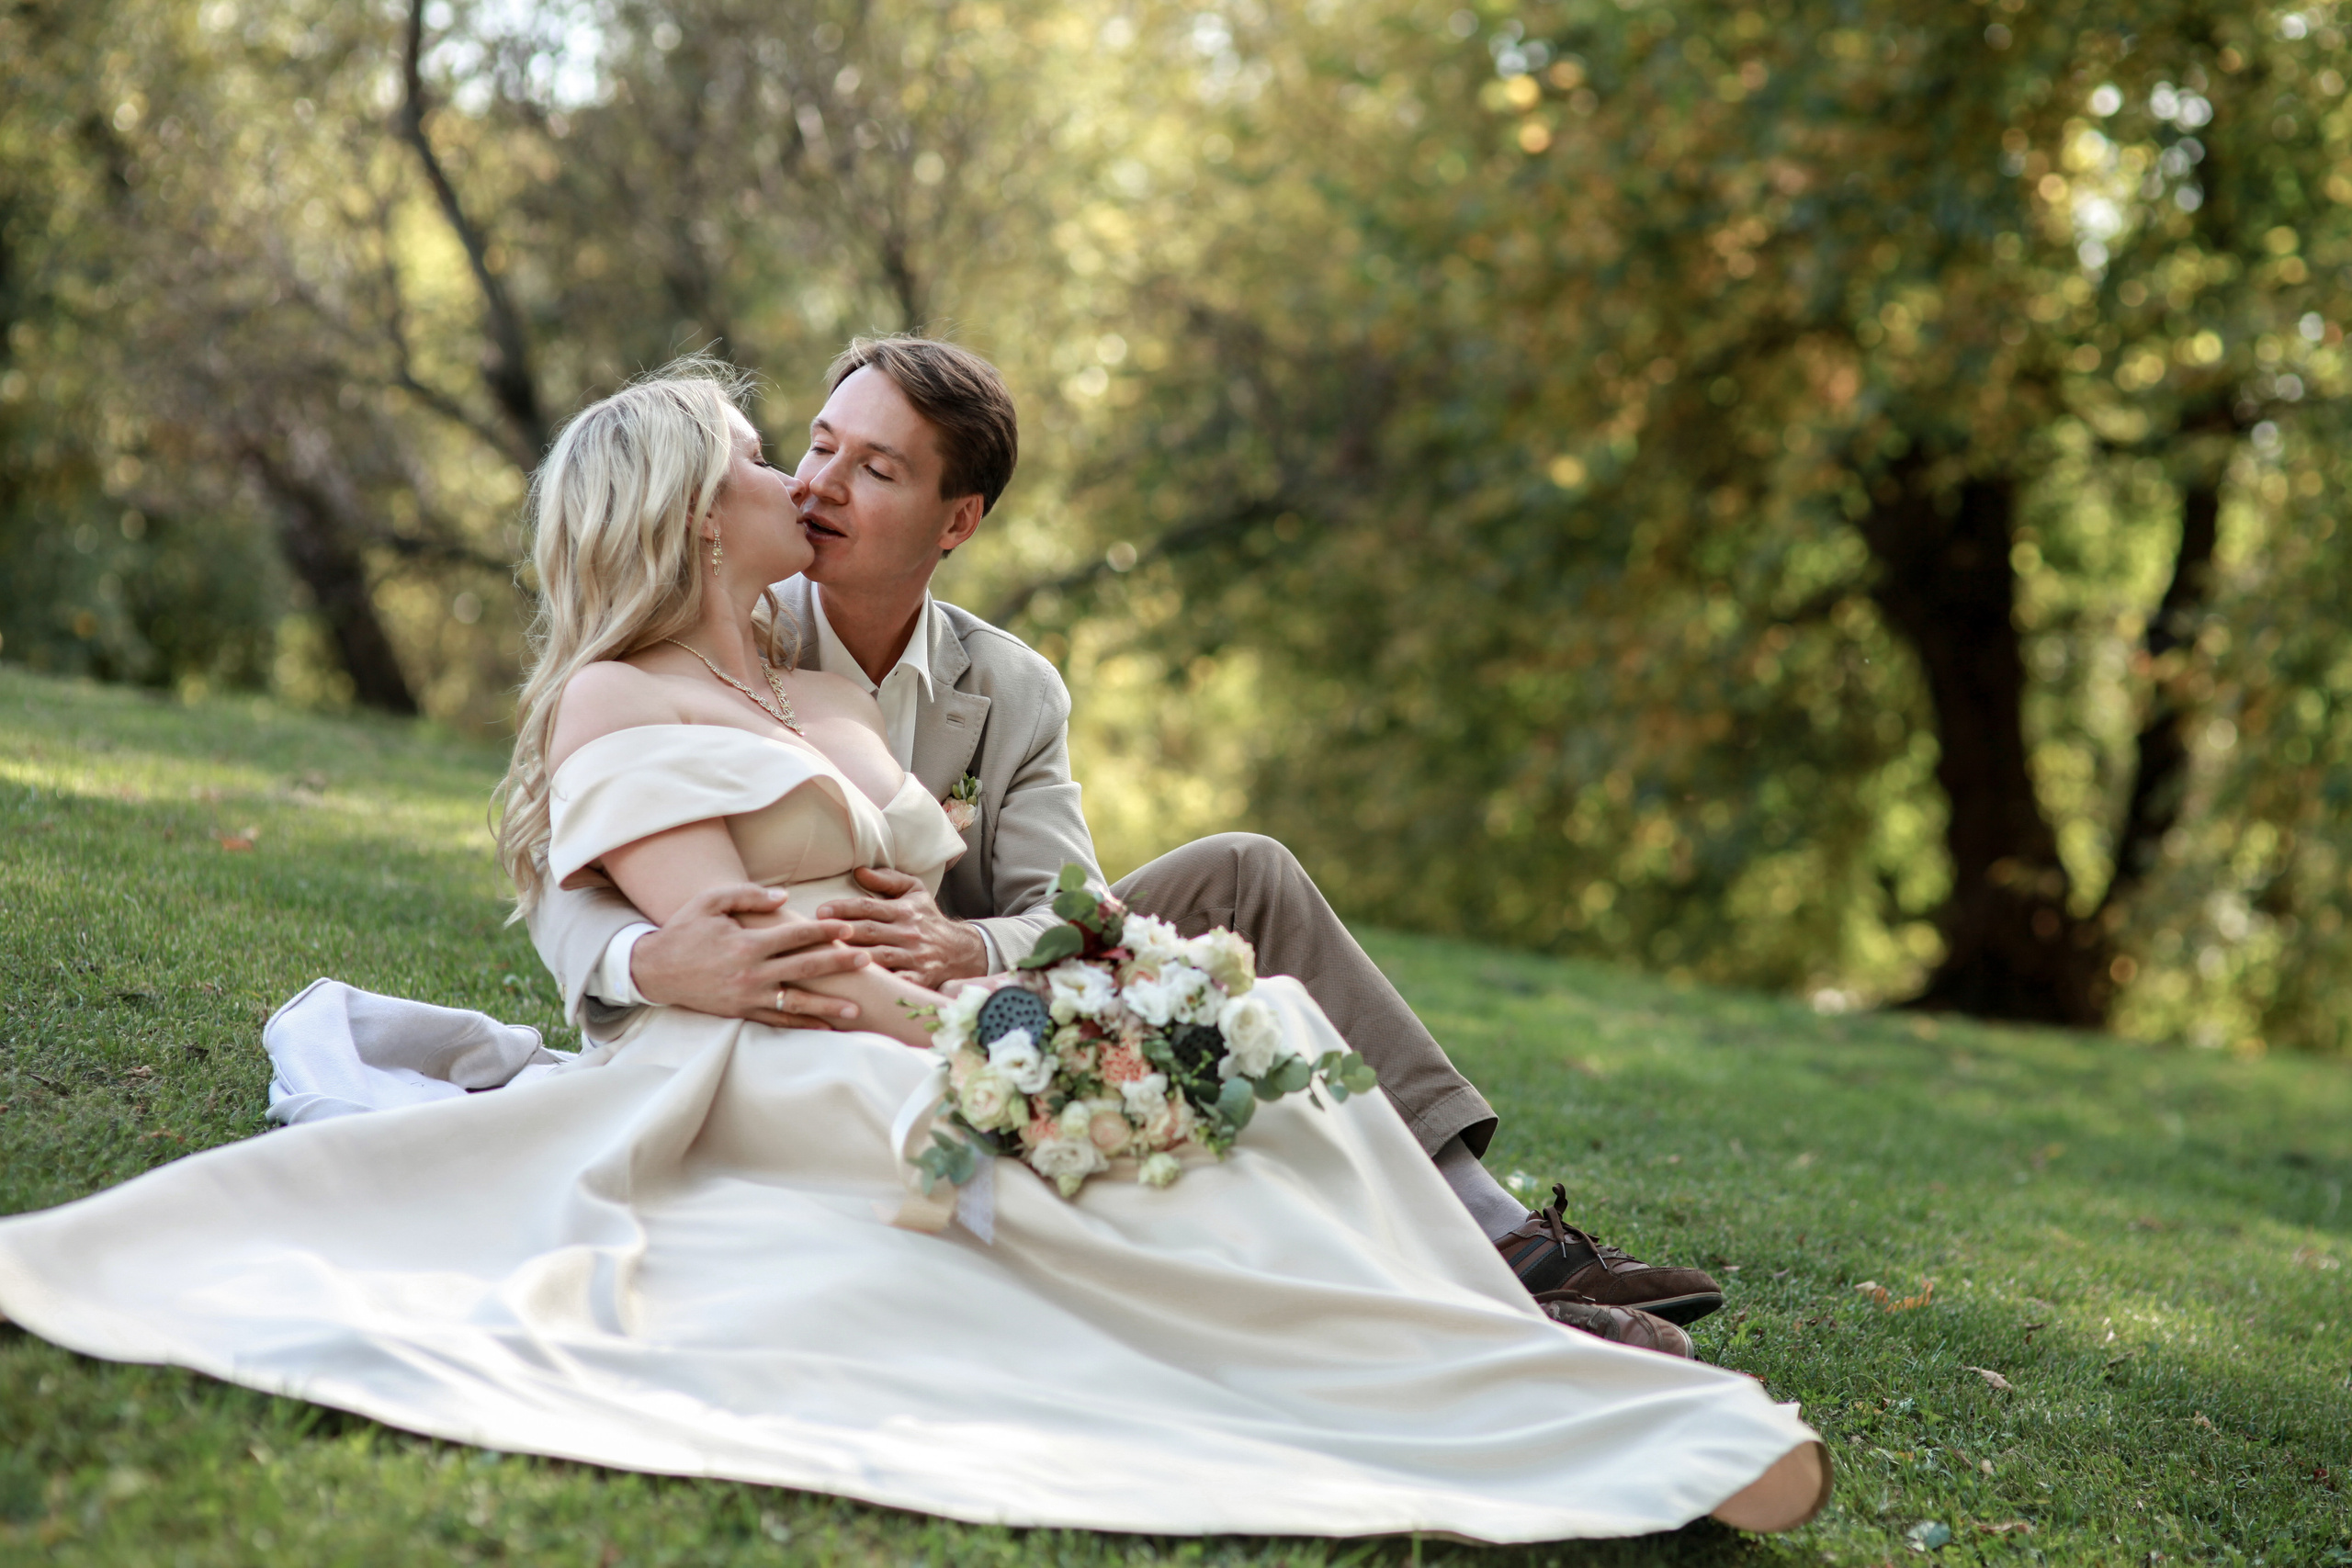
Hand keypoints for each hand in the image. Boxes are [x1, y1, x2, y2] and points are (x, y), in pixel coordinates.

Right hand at [629, 883, 872, 1027]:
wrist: (654, 970)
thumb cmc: (684, 930)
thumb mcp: (710, 902)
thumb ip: (747, 895)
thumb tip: (784, 897)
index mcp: (747, 943)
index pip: (796, 936)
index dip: (825, 932)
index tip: (848, 930)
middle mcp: (751, 972)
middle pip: (805, 968)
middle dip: (838, 964)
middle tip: (867, 961)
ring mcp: (747, 996)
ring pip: (796, 1002)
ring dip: (828, 1005)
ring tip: (857, 1008)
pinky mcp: (740, 1012)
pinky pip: (777, 1020)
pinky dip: (802, 1024)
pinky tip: (825, 1027)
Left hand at [815, 867, 988, 988]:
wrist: (962, 951)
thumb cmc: (928, 919)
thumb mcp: (914, 891)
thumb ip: (887, 879)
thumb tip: (858, 871)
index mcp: (904, 910)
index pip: (868, 907)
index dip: (843, 908)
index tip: (820, 912)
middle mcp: (909, 933)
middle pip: (869, 932)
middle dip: (840, 932)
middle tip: (813, 934)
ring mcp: (914, 957)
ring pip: (878, 957)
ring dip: (852, 959)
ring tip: (825, 959)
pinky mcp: (919, 979)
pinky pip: (896, 983)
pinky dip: (879, 985)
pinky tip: (855, 987)